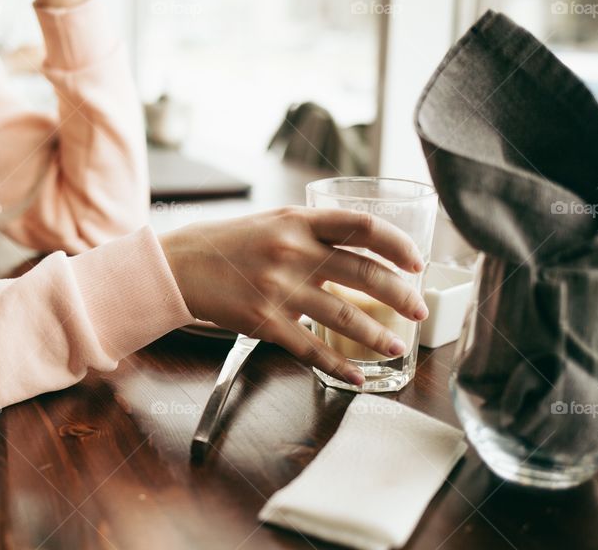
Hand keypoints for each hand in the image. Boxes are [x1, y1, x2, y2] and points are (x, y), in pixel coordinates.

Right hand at [159, 206, 428, 384]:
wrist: (178, 267)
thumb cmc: (226, 244)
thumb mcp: (272, 222)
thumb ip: (312, 231)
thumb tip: (359, 248)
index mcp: (297, 221)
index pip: (362, 226)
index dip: (397, 244)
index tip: (417, 262)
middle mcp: (292, 252)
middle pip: (364, 274)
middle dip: (400, 296)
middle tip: (419, 310)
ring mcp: (279, 289)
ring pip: (344, 316)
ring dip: (377, 336)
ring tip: (396, 347)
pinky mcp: (265, 322)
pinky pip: (311, 349)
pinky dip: (339, 365)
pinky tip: (357, 375)